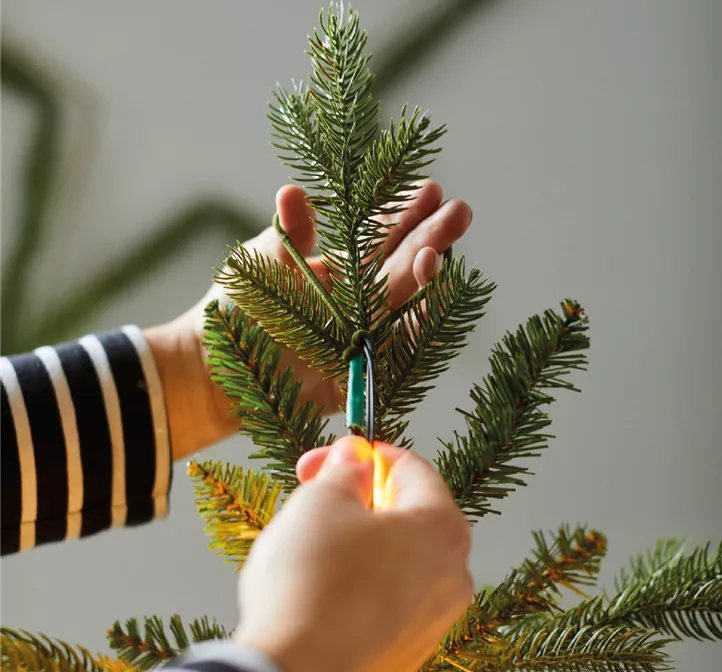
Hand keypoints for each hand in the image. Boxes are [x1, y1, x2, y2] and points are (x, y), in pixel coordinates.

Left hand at [145, 182, 471, 458]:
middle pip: (403, 265)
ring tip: (438, 253)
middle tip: (459, 210)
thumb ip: (287, 234)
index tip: (430, 188)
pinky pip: (398, 355)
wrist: (213, 369)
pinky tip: (432, 304)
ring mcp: (362, 336)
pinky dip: (418, 332)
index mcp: (339, 269)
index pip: (381, 236)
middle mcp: (358, 300)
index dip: (405, 213)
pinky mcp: (360, 372)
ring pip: (406, 305)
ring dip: (426, 280)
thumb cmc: (236, 310)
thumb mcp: (261, 263)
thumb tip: (293, 191)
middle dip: (432, 236)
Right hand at [234, 436, 472, 671]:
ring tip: (309, 540)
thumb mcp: (323, 501)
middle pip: (407, 513)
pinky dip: (359, 580)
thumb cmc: (313, 584)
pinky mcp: (407, 653)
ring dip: (356, 538)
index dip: (367, 453)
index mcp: (441, 527)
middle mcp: (452, 574)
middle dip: (359, 496)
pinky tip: (319, 586)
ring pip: (396, 557)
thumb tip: (356, 457)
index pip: (412, 468)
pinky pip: (387, 598)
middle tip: (315, 491)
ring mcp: (433, 620)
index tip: (335, 455)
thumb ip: (346, 470)